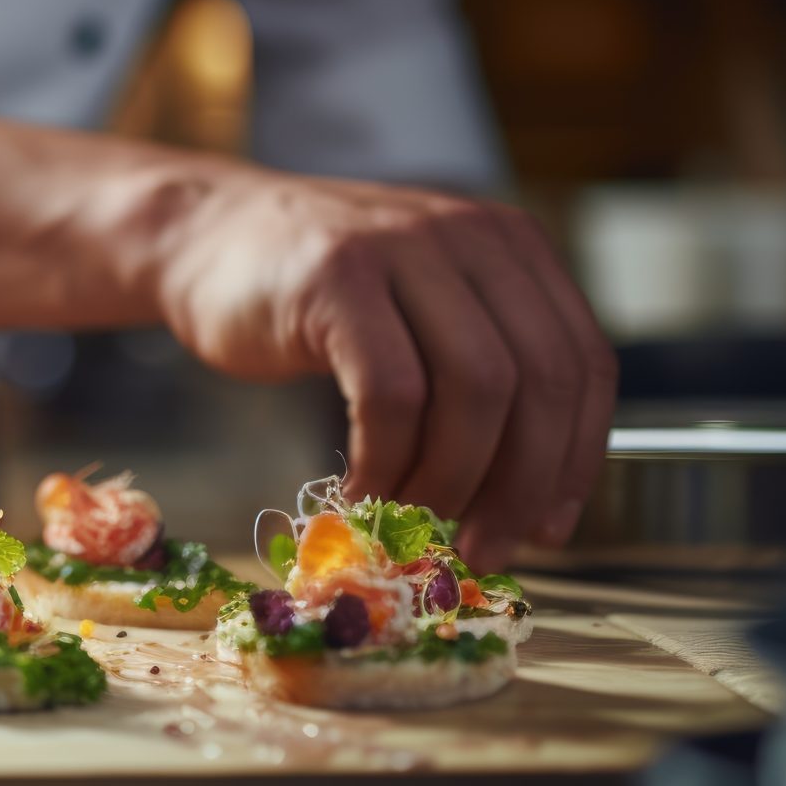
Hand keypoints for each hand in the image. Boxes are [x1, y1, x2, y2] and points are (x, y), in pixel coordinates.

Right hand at [148, 163, 616, 571]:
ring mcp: (403, 249)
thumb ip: (476, 379)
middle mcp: (470, 237)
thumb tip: (530, 507)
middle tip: (483, 547)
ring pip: (475, 388)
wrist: (201, 237)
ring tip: (415, 521)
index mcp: (510, 246)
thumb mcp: (417, 316)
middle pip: (539, 379)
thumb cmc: (310, 297)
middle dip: (520, 483)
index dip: (577, 458)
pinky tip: (361, 492)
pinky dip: (385, 461)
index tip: (548, 527)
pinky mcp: (337, 277)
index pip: (583, 362)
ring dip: (452, 478)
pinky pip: (390, 392)